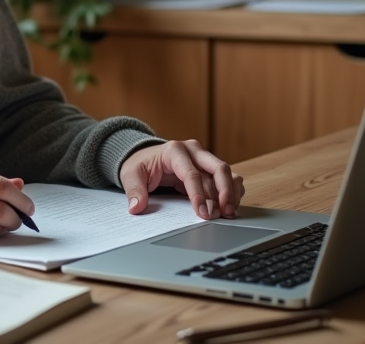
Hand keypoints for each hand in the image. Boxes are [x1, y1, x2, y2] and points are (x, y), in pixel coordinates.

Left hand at [120, 140, 244, 219]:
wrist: (146, 155)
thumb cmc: (141, 164)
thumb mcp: (131, 175)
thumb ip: (134, 190)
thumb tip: (137, 207)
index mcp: (174, 150)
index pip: (192, 173)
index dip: (199, 195)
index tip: (202, 214)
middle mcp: (193, 150)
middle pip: (218, 168)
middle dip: (225, 192)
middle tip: (224, 213)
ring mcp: (204, 158)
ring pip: (227, 173)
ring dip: (231, 193)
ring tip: (228, 213)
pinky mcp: (210, 167)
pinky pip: (229, 177)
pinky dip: (233, 192)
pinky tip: (229, 207)